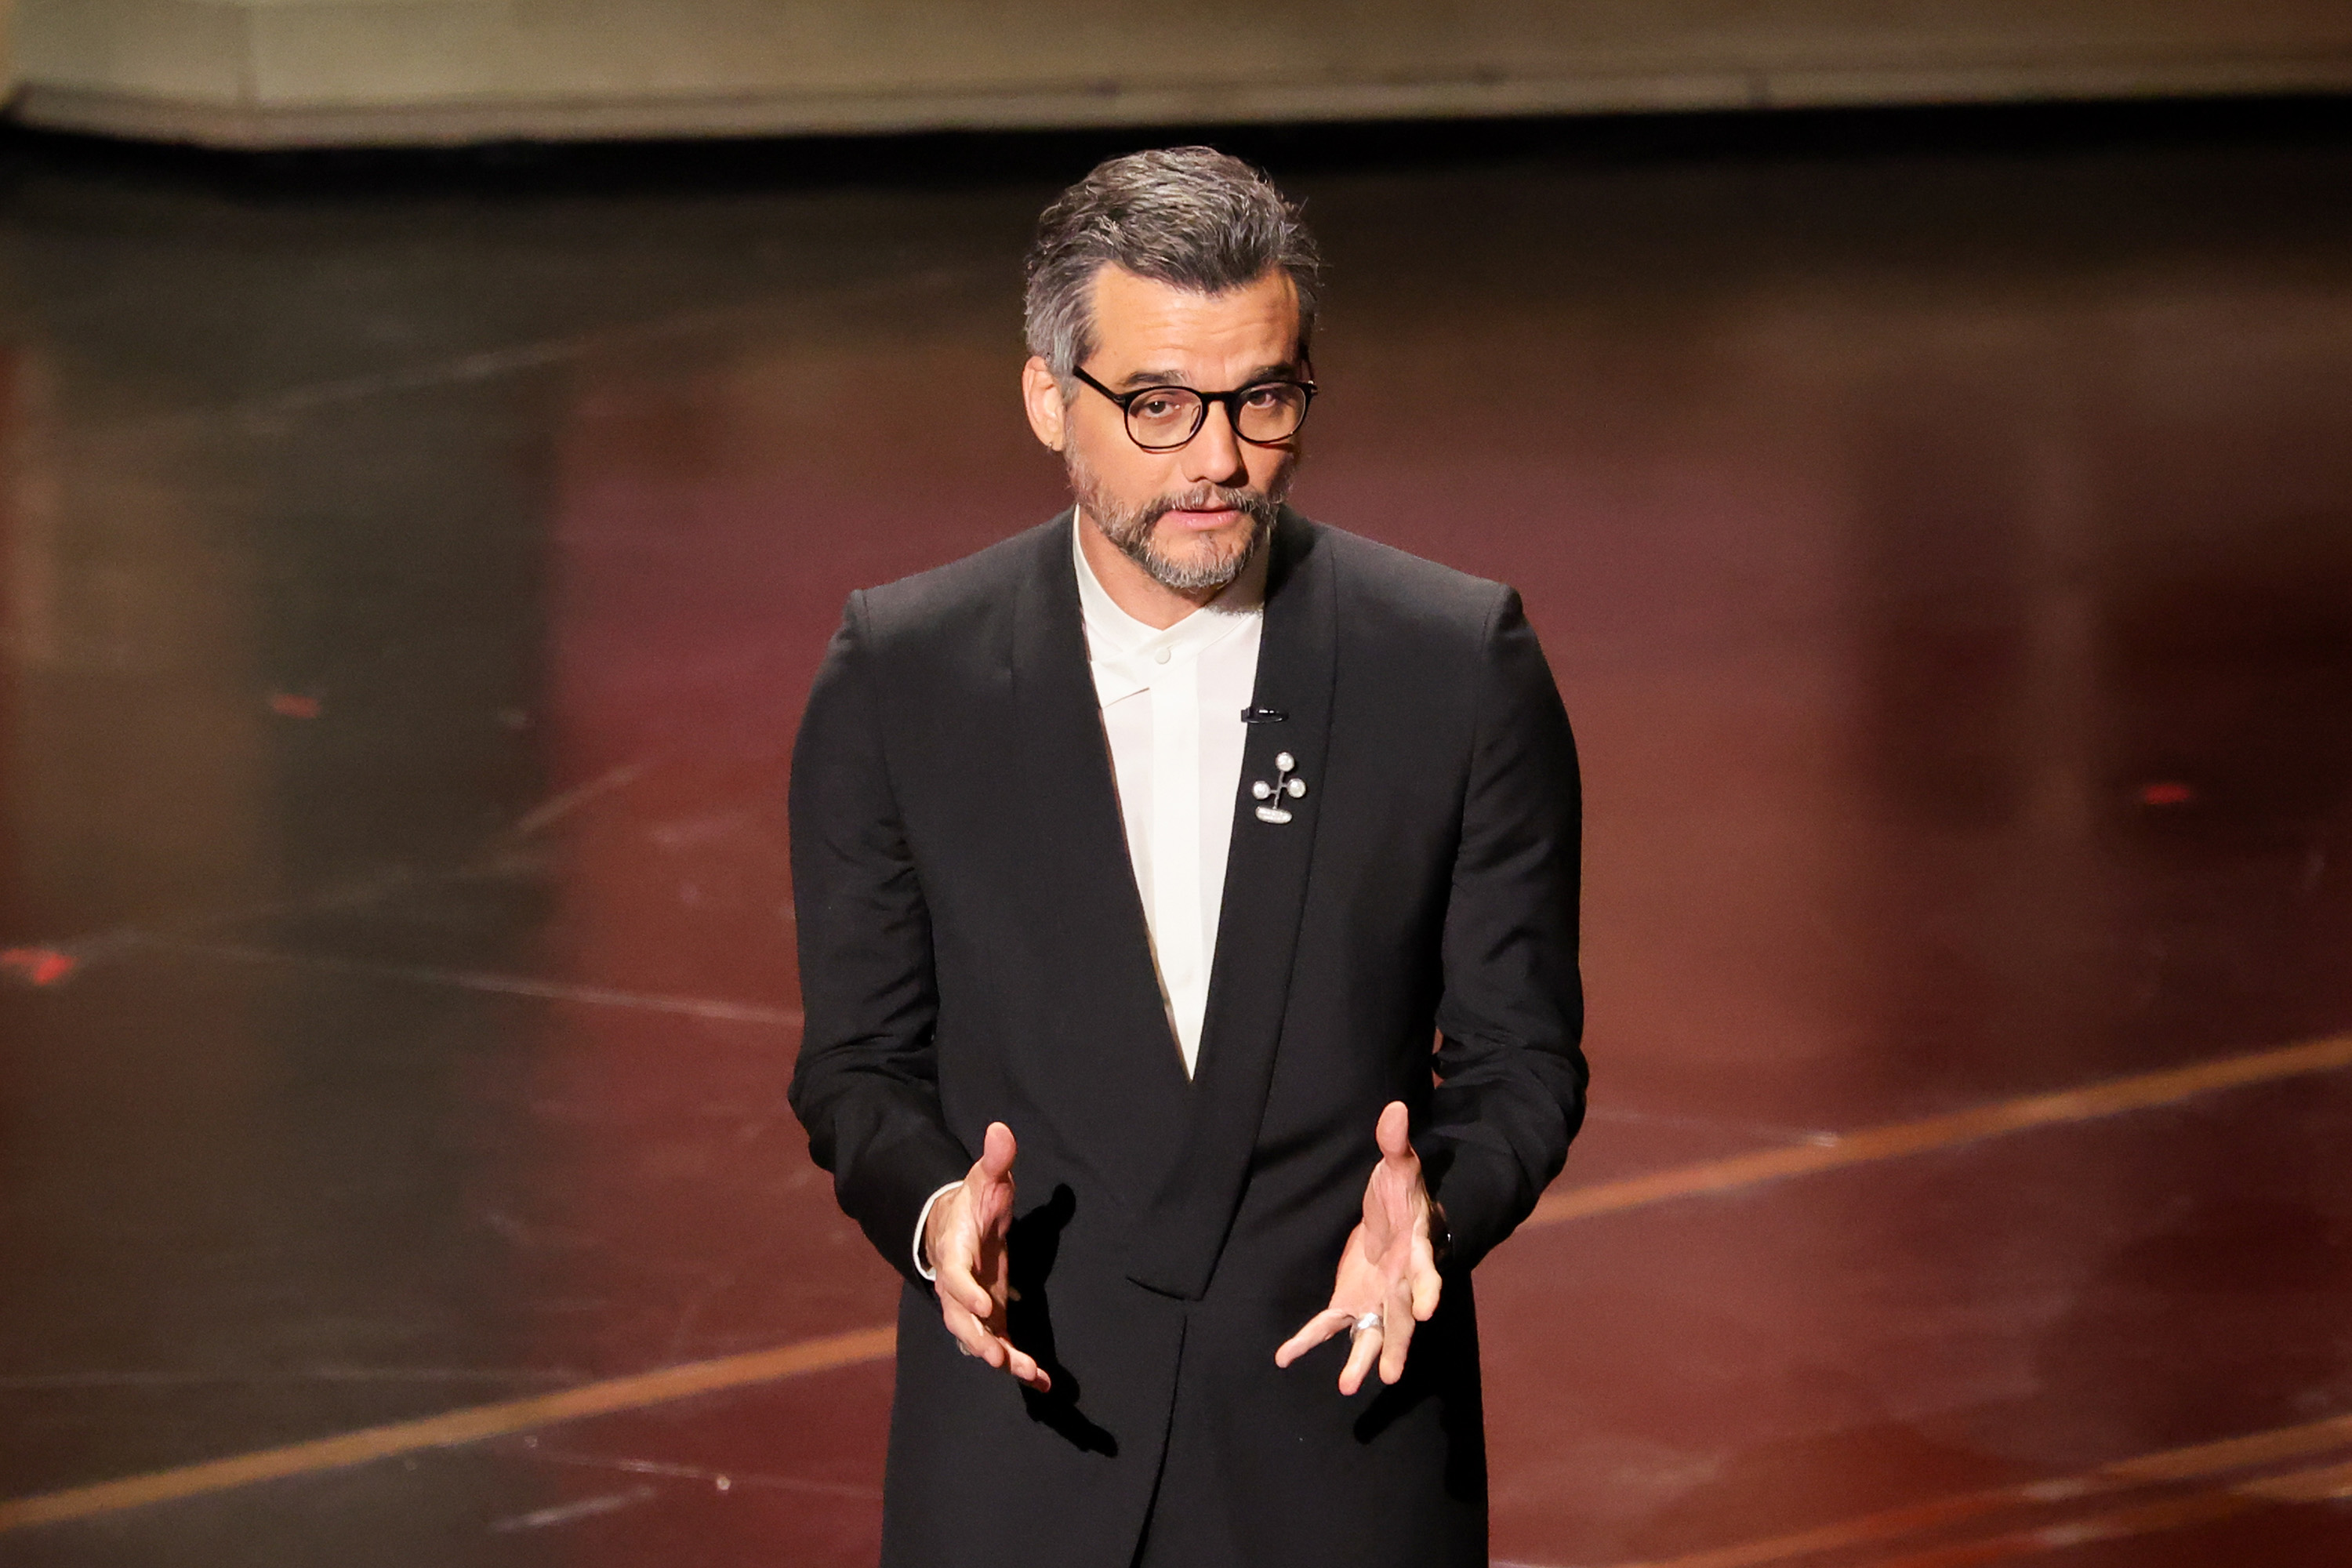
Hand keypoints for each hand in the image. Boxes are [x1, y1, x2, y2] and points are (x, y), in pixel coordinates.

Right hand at [925, 1121, 1050, 1390]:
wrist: (957, 1227)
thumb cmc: (972, 1203)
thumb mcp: (984, 1178)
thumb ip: (995, 1160)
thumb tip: (1001, 1129)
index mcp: (954, 1252)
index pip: (954, 1275)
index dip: (965, 1292)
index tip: (985, 1306)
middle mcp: (958, 1287)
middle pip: (959, 1320)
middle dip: (977, 1340)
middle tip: (997, 1357)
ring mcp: (973, 1308)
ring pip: (978, 1340)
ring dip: (1000, 1357)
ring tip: (1027, 1373)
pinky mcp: (991, 1320)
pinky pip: (1002, 1346)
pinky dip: (1020, 1365)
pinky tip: (1044, 1383)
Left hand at [1274, 1101, 1442, 1394]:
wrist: (1400, 1217)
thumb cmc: (1405, 1192)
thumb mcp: (1400, 1165)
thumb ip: (1395, 1143)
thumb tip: (1394, 1107)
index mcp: (1416, 1250)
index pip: (1426, 1272)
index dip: (1427, 1290)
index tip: (1426, 1312)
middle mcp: (1401, 1282)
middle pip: (1401, 1317)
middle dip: (1396, 1344)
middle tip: (1390, 1375)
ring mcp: (1377, 1296)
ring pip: (1372, 1332)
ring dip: (1361, 1358)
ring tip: (1347, 1386)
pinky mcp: (1353, 1299)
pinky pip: (1331, 1323)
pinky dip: (1308, 1339)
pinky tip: (1284, 1357)